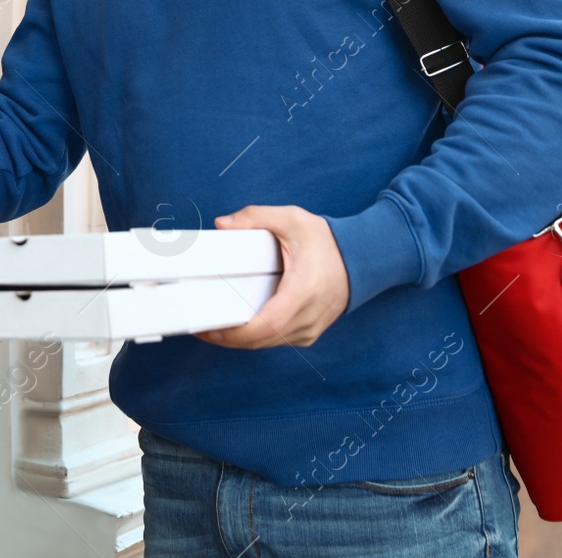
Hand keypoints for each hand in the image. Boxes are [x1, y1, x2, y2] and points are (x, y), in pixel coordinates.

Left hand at [193, 204, 349, 349]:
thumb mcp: (292, 219)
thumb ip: (255, 217)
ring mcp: (310, 329)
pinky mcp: (308, 332)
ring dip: (240, 340)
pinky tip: (236, 328)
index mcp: (303, 292)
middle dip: (228, 338)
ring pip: (268, 344)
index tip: (211, 330)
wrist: (361, 259)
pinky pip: (276, 341)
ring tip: (212, 328)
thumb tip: (223, 224)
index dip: (235, 334)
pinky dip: (255, 338)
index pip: (267, 325)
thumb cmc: (328, 242)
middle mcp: (308, 317)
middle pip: (261, 340)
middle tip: (199, 328)